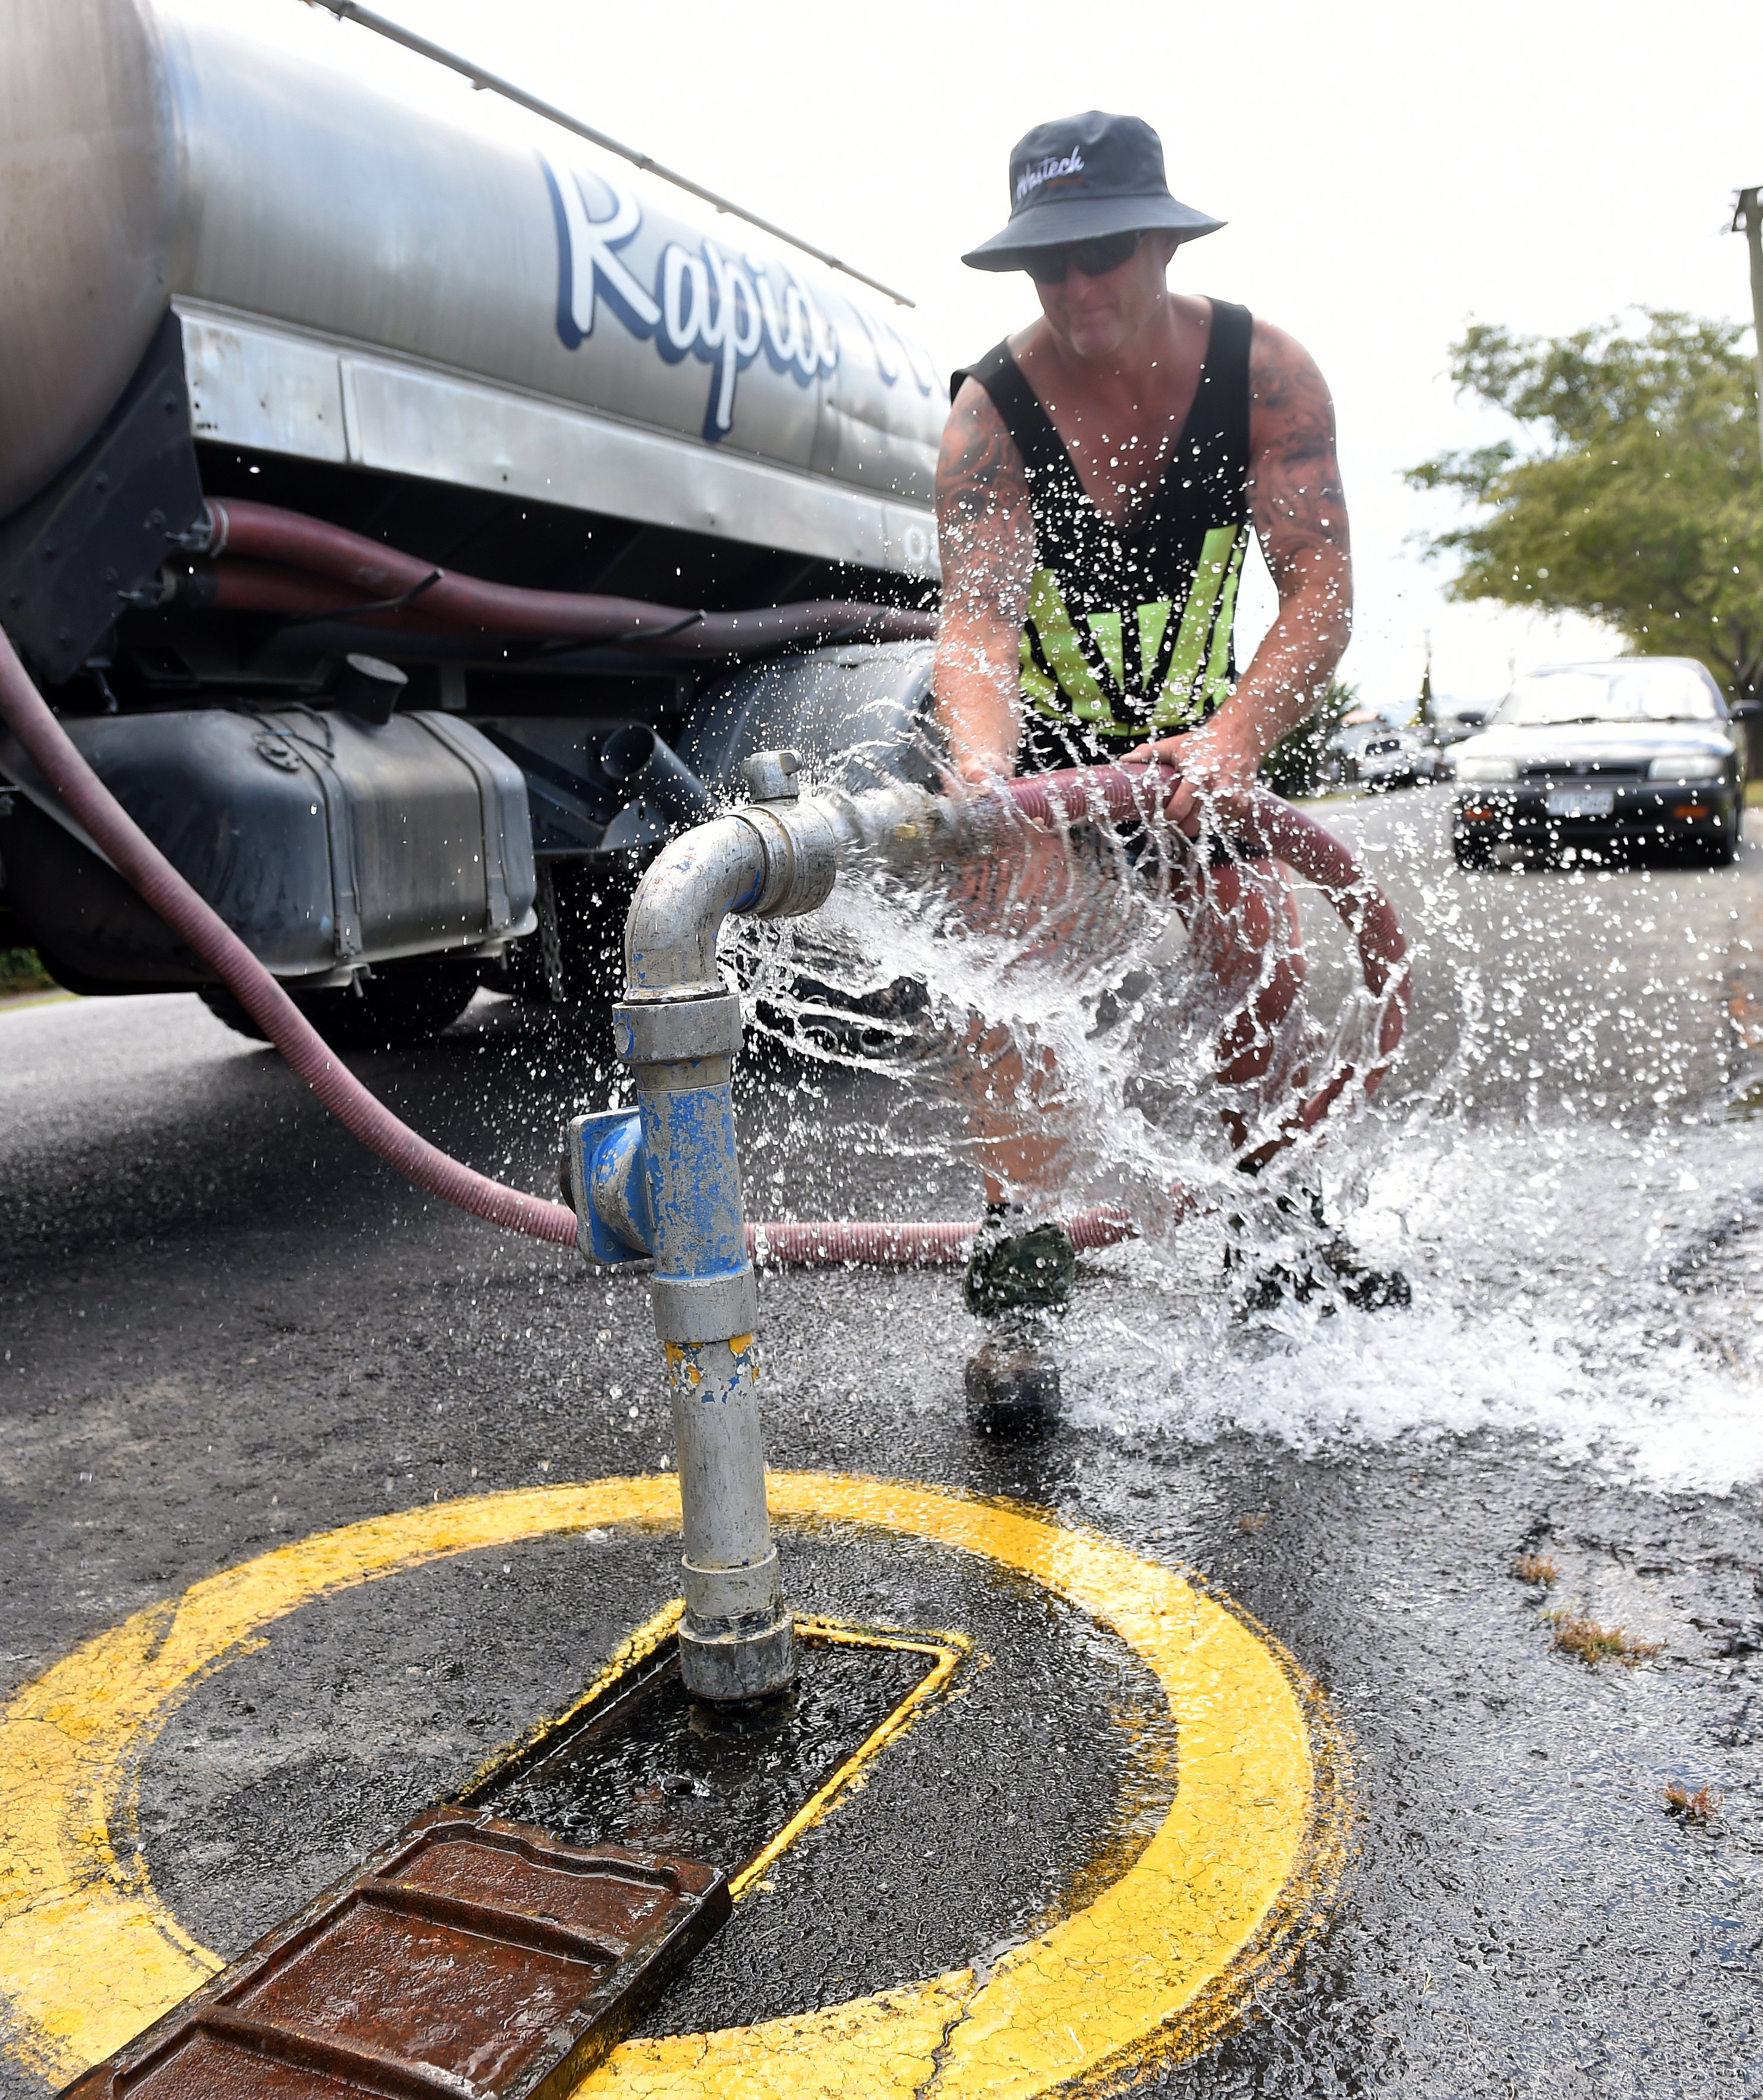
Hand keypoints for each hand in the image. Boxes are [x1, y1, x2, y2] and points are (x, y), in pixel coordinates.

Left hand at [1121, 720, 1261, 836]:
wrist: (1241, 734)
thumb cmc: (1205, 741)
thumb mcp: (1175, 745)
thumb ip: (1148, 753)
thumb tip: (1123, 761)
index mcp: (1197, 776)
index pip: (1177, 812)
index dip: (1166, 818)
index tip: (1161, 816)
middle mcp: (1216, 789)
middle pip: (1192, 826)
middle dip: (1181, 825)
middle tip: (1176, 818)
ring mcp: (1232, 797)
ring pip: (1209, 828)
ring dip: (1199, 823)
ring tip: (1194, 811)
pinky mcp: (1243, 803)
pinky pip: (1224, 825)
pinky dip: (1215, 821)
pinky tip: (1210, 808)